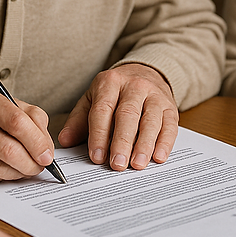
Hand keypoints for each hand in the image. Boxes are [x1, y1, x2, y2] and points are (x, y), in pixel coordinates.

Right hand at [0, 82, 54, 182]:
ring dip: (18, 173)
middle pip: (10, 150)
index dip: (38, 142)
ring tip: (24, 169)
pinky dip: (0, 177)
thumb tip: (46, 146)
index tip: (48, 155)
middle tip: (40, 167)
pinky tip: (1, 169)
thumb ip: (27, 115)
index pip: (17, 122)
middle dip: (32, 163)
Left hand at [58, 63, 177, 170]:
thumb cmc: (116, 92)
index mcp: (110, 83)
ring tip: (137, 164)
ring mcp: (155, 95)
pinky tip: (158, 157)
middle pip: (127, 115)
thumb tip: (65, 141)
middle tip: (117, 164)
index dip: (99, 134)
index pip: (103, 110)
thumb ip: (79, 120)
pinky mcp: (170, 107)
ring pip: (150, 120)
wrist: (146, 71)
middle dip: (122, 142)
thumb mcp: (93, 99)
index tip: (97, 157)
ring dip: (144, 145)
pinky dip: (165, 143)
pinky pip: (169, 125)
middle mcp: (134, 86)